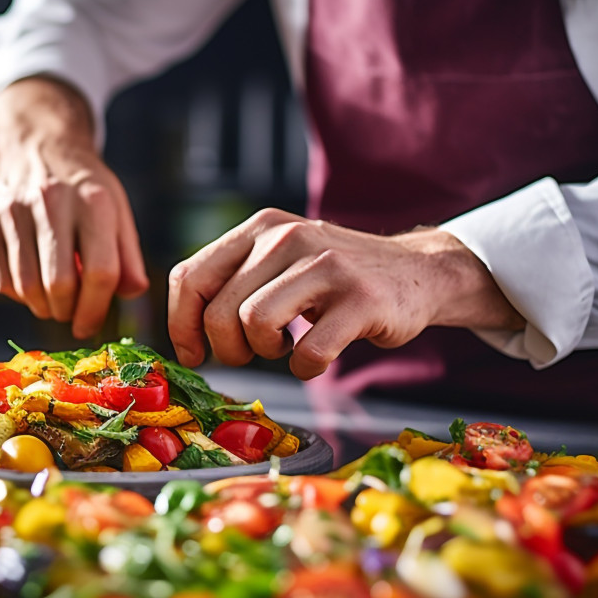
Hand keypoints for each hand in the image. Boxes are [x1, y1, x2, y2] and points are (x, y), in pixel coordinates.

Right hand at [0, 77, 148, 337]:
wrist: (37, 146)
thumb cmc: (84, 189)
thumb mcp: (116, 212)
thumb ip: (128, 256)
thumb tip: (132, 293)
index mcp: (94, 201)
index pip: (100, 272)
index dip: (96, 309)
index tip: (90, 326)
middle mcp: (51, 201)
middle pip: (59, 284)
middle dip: (67, 311)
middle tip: (70, 313)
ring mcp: (12, 209)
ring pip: (26, 286)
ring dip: (41, 307)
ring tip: (52, 302)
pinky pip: (0, 279)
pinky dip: (17, 294)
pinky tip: (30, 282)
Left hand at [168, 209, 523, 378]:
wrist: (416, 271)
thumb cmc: (333, 279)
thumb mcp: (279, 262)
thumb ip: (233, 283)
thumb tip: (185, 336)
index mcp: (260, 228)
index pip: (191, 276)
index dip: (181, 324)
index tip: (193, 353)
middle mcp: (288, 238)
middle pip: (220, 311)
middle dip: (227, 348)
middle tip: (252, 355)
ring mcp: (326, 266)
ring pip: (255, 324)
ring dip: (265, 354)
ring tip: (285, 348)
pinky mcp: (360, 299)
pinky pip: (308, 352)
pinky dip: (306, 369)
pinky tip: (316, 358)